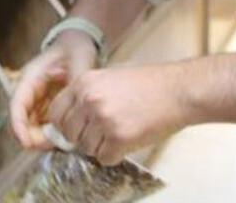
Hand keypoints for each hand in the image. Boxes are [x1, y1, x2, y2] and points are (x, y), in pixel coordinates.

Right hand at [10, 30, 98, 148]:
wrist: (78, 42)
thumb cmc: (75, 48)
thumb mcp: (79, 62)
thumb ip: (77, 83)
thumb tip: (79, 105)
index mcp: (30, 78)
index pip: (17, 105)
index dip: (19, 126)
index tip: (26, 143)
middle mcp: (30, 92)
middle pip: (23, 121)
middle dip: (34, 138)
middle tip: (55, 146)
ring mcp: (38, 101)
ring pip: (33, 127)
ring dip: (45, 138)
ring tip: (66, 142)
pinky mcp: (47, 107)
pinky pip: (46, 126)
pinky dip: (55, 134)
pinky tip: (70, 137)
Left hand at [47, 64, 189, 165]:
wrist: (179, 90)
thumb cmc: (149, 83)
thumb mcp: (109, 77)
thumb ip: (87, 95)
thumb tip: (71, 119)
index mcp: (83, 82)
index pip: (56, 113)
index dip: (66, 125)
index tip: (79, 129)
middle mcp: (88, 99)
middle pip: (69, 133)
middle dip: (83, 138)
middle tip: (102, 135)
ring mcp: (103, 118)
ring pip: (86, 148)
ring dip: (101, 147)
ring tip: (119, 135)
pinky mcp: (119, 137)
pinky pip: (105, 158)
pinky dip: (115, 156)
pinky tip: (128, 143)